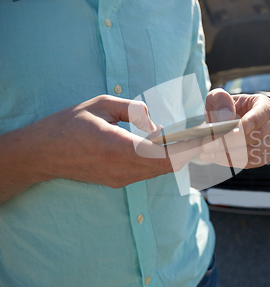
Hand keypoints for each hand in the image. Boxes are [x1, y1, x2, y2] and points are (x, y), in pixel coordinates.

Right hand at [0, 95, 201, 200]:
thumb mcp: (101, 105)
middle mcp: (121, 169)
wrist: (41, 154)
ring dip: (179, 158)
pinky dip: (165, 162)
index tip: (208, 137)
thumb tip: (158, 125)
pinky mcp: (118, 181)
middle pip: (168, 166)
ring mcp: (120, 179)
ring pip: (160, 171)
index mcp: (117, 148)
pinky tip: (173, 148)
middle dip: (191, 153)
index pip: (163, 153)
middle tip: (211, 137)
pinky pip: (149, 173)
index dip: (188, 147)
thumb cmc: (68, 124)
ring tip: (197, 141)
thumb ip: (134, 110)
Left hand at [200, 89, 269, 168]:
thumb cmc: (222, 108)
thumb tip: (228, 117)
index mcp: (263, 104)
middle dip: (233, 140)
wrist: (222, 124)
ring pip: (255, 151)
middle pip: (259, 134)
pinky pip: (252, 162)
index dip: (253, 121)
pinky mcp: (264, 155)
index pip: (263, 112)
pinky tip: (218, 157)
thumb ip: (220, 100)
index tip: (239, 129)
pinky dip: (233, 161)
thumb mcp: (216, 98)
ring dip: (230, 153)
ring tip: (209, 152)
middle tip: (211, 143)